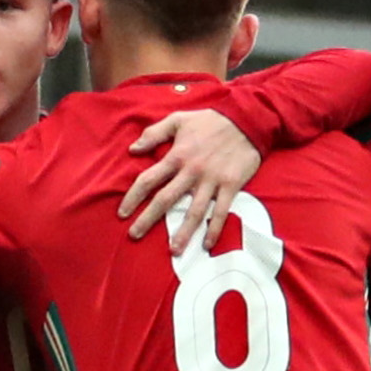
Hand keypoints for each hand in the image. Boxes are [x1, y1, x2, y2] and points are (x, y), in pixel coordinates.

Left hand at [120, 108, 261, 252]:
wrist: (247, 120)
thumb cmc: (211, 120)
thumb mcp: (178, 120)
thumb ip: (154, 133)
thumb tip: (133, 149)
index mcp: (177, 156)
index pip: (149, 179)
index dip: (133, 197)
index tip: (123, 213)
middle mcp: (191, 171)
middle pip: (165, 200)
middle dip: (148, 219)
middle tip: (134, 235)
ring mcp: (211, 181)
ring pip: (194, 211)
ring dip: (183, 233)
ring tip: (173, 251)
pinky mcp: (230, 186)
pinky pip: (221, 212)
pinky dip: (215, 229)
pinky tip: (207, 244)